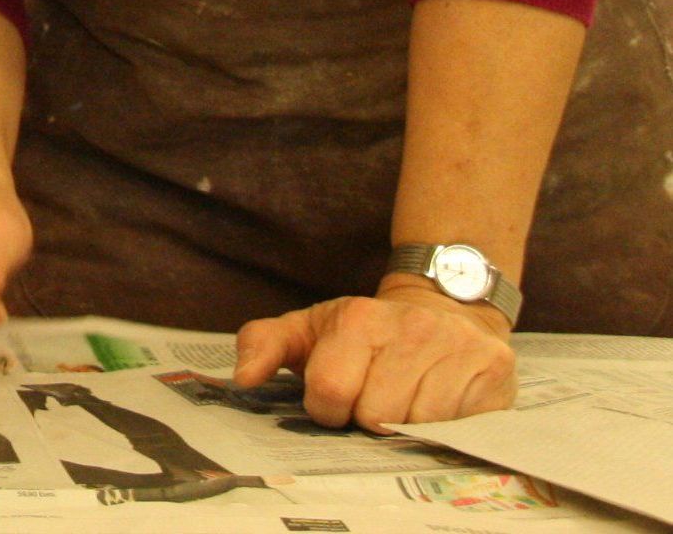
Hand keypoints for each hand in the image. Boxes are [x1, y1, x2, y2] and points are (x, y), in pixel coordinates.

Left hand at [233, 284, 515, 431]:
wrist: (443, 307)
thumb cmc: (366, 332)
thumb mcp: (309, 329)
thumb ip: (263, 344)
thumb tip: (241, 378)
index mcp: (357, 318)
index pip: (329, 392)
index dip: (328, 409)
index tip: (337, 398)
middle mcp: (410, 328)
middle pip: (376, 416)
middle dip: (369, 419)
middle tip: (376, 398)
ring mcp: (456, 349)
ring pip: (419, 426)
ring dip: (408, 426)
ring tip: (407, 398)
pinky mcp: (494, 370)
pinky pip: (461, 427)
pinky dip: (446, 427)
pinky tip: (440, 403)